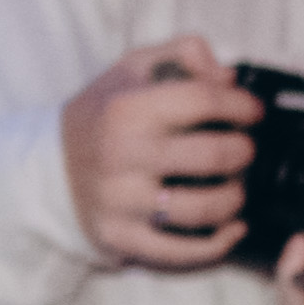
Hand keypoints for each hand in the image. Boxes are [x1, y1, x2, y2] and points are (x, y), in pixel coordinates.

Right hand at [64, 36, 259, 267]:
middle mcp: (122, 155)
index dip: (241, 105)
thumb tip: (229, 77)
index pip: (204, 100)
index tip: (252, 111)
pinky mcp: (122, 238)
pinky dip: (220, 242)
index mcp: (127, 108)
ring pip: (206, 208)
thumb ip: (184, 53)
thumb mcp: (134, 67)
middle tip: (244, 150)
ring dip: (237, 197)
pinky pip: (183, 251)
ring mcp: (121, 202)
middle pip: (215, 156)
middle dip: (245, 152)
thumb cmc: (106, 113)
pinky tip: (233, 226)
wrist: (51, 168)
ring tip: (235, 186)